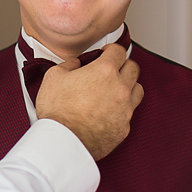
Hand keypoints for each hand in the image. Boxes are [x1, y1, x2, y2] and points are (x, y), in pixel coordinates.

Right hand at [34, 44, 142, 160]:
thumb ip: (69, 65)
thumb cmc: (57, 111)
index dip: (111, 49)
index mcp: (104, 71)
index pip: (118, 51)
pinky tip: (110, 110)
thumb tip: (75, 64)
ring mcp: (125, 109)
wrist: (63, 142)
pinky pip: (129, 112)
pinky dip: (122, 108)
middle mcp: (120, 88)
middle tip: (111, 69)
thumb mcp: (54, 77)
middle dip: (122, 65)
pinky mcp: (124, 127)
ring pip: (137, 90)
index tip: (106, 53)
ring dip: (128, 85)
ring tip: (114, 89)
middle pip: (133, 68)